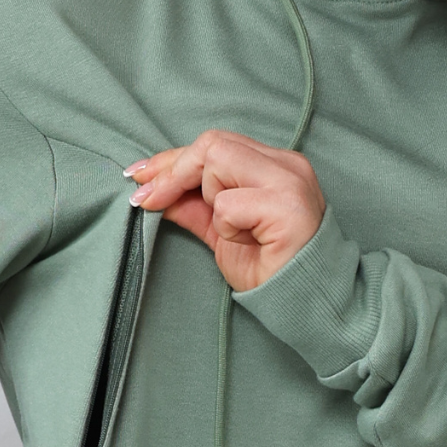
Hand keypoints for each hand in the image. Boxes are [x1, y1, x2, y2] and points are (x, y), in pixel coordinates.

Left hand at [127, 129, 325, 291]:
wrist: (308, 302)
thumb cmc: (270, 267)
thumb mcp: (220, 232)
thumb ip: (192, 206)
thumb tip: (151, 191)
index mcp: (275, 165)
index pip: (214, 144)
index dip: (171, 160)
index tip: (138, 177)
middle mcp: (287, 164)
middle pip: (212, 144)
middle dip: (174, 173)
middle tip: (149, 201)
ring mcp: (290, 181)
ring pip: (218, 162)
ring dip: (210, 202)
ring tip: (235, 232)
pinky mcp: (287, 206)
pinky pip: (228, 204)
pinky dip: (226, 227)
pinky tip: (249, 242)